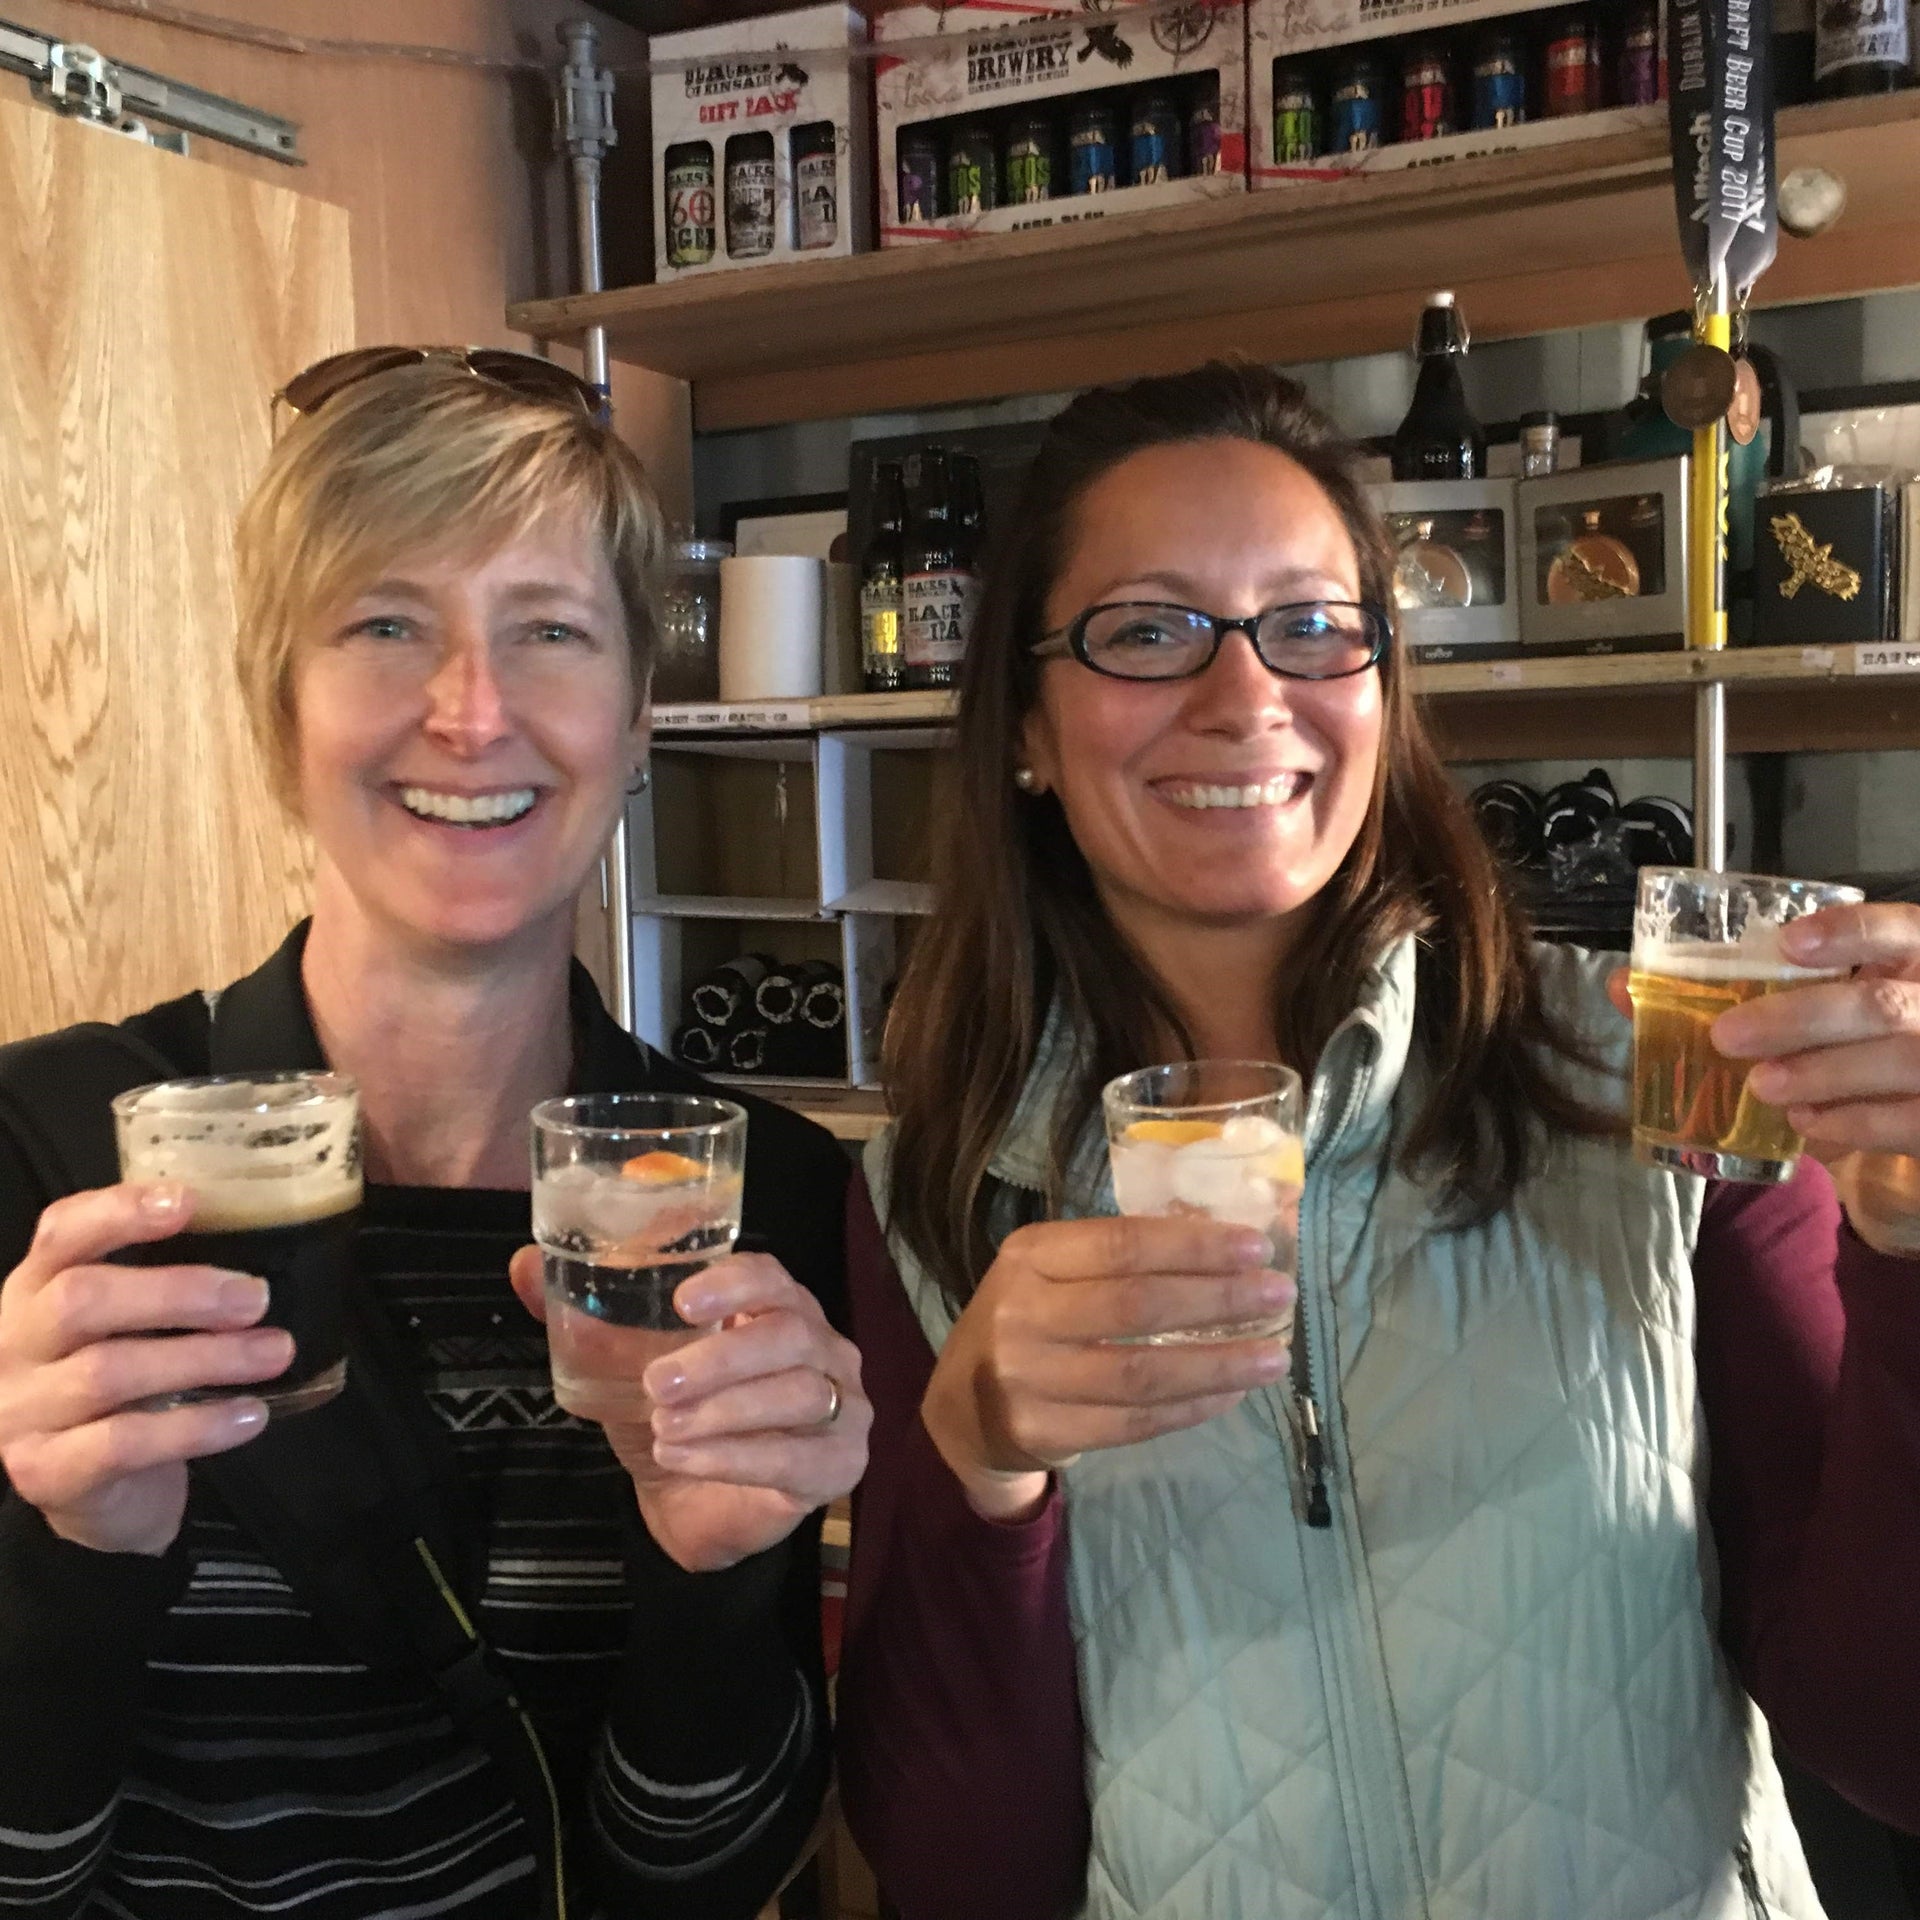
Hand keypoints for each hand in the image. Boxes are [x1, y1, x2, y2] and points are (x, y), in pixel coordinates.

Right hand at [0, 1183, 292, 1554]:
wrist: (90, 1491)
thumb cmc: (125, 1384)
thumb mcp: (129, 1324)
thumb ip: (167, 1281)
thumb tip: (263, 1237)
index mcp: (36, 1288)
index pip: (62, 1232)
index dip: (120, 1211)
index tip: (189, 1200)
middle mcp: (15, 1344)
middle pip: (82, 1299)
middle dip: (178, 1292)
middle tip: (256, 1297)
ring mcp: (22, 1411)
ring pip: (108, 1372)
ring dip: (206, 1358)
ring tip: (275, 1352)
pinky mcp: (46, 1472)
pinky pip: (124, 1443)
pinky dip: (196, 1426)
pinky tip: (250, 1415)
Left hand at [509, 1249, 867, 1572]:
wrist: (691, 1510)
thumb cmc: (674, 1419)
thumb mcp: (623, 1369)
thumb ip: (585, 1317)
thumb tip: (522, 1266)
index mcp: (777, 1309)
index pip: (773, 1276)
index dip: (734, 1282)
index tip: (682, 1301)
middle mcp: (823, 1349)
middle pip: (789, 1333)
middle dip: (720, 1357)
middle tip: (657, 1383)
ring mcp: (843, 1406)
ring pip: (798, 1393)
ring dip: (723, 1410)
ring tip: (664, 1427)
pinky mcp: (841, 1464)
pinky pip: (798, 1455)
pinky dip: (735, 1456)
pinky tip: (686, 1458)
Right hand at [920, 1215, 1292, 1522]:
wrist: (960, 1406)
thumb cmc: (1027, 1321)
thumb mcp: (1051, 1272)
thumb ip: (1118, 1258)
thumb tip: (1222, 1239)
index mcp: (1028, 1256)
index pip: (1121, 1244)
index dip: (1193, 1246)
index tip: (1257, 1248)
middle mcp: (1021, 1313)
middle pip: (1137, 1306)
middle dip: (1219, 1299)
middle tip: (1280, 1296)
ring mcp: (1027, 1378)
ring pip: (1142, 1372)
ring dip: (1218, 1364)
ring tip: (1274, 1358)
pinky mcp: (1041, 1432)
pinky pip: (1134, 1421)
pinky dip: (1191, 1408)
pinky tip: (1230, 1393)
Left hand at [1608, 901, 1919, 1255]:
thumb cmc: (1857, 1028)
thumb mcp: (1826, 990)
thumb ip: (1739, 984)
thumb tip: (1625, 987)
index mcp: (1914, 953)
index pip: (1896, 927)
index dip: (1848, 932)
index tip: (1790, 942)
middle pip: (1877, 1003)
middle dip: (1797, 1019)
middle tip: (1727, 1036)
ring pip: (1893, 1061)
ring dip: (1818, 1074)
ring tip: (1762, 1084)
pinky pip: (1903, 1121)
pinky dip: (1850, 1122)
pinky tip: (1803, 1123)